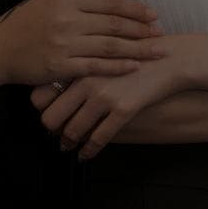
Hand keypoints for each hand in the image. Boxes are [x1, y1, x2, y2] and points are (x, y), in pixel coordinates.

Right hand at [0, 0, 164, 85]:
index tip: (154, 14)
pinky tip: (134, 67)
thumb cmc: (30, 20)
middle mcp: (66, 18)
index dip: (135, 9)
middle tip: (162, 33)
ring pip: (109, 46)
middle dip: (142, 29)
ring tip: (158, 51)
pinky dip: (117, 67)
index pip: (109, 2)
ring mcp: (63, 43)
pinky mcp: (60, 66)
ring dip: (138, 49)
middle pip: (114, 24)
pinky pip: (96, 67)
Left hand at [30, 57, 185, 159]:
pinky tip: (87, 154)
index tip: (46, 114)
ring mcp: (104, 97)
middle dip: (51, 131)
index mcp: (77, 65)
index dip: (40, 110)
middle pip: (50, 117)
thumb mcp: (101, 54)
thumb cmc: (134, 54)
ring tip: (68, 146)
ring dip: (68, 144)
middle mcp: (85, 81)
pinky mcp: (123, 110)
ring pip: (72, 132)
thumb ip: (78, 68)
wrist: (168, 58)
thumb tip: (55, 88)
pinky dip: (89, 151)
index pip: (39, 96)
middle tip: (54, 134)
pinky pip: (98, 139)